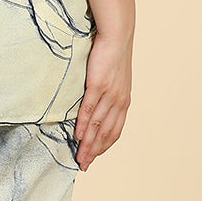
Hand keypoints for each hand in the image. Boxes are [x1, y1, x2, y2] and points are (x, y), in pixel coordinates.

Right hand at [74, 28, 131, 170]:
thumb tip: (95, 106)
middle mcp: (119, 101)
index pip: (115, 131)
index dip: (104, 147)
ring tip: (79, 157)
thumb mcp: (114, 78)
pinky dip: (83, 124)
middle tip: (83, 166)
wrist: (117, 34)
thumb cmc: (112, 54)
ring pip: (97, 125)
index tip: (93, 158)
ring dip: (88, 144)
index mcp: (123, 101)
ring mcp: (109, 94)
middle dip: (94, 151)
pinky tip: (78, 135)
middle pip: (105, 133)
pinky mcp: (98, 85)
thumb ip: (107, 94)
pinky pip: (89, 109)